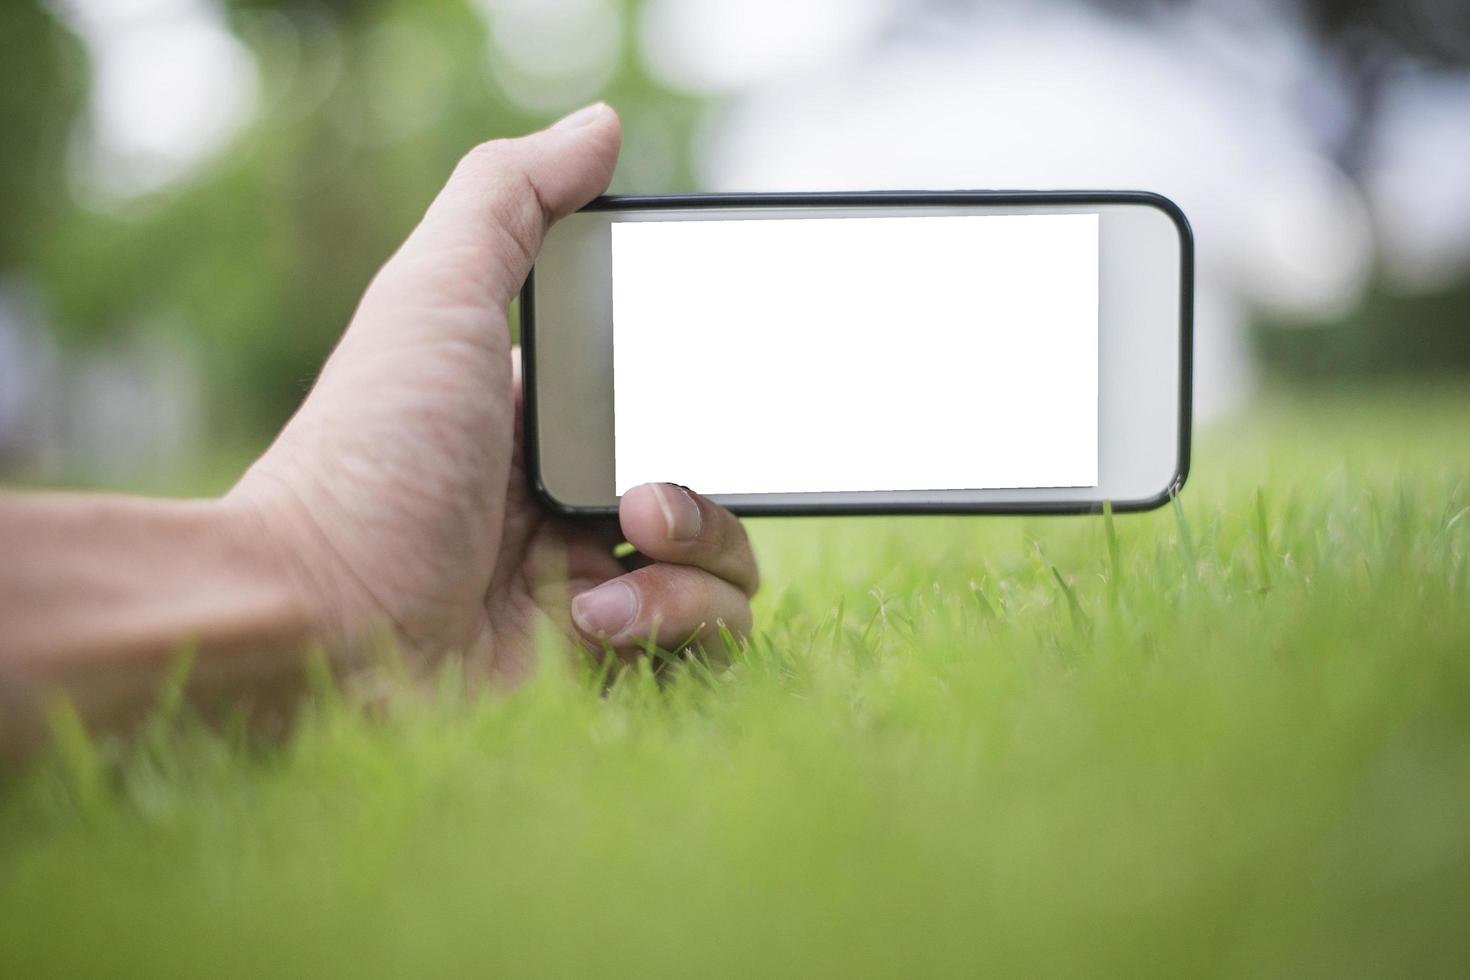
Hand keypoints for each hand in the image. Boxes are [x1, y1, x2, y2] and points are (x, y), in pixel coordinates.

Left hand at [227, 103, 757, 681]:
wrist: (319, 619)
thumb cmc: (371, 455)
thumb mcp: (435, 295)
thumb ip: (513, 199)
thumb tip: (600, 126)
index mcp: (541, 421)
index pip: (663, 396)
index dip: (697, 390)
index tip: (706, 383)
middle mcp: (570, 505)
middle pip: (711, 483)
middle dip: (703, 489)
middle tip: (636, 498)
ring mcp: (590, 587)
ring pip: (730, 563)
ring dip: (699, 550)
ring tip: (618, 546)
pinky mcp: (603, 664)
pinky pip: (707, 639)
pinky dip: (673, 620)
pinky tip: (589, 620)